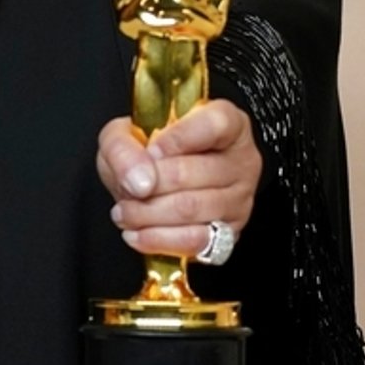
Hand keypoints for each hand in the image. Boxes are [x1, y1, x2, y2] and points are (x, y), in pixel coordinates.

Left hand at [96, 99, 260, 256]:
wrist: (157, 183)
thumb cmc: (150, 153)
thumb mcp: (126, 134)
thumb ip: (123, 147)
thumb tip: (140, 180)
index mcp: (228, 123)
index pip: (215, 125)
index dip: (177, 138)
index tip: (150, 150)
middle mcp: (242, 160)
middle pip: (194, 172)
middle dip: (149, 185)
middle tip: (127, 188)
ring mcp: (240, 199)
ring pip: (191, 209)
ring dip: (147, 214)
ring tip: (125, 212)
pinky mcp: (230, 232)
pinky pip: (195, 241)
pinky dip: (159, 240)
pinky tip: (138, 233)